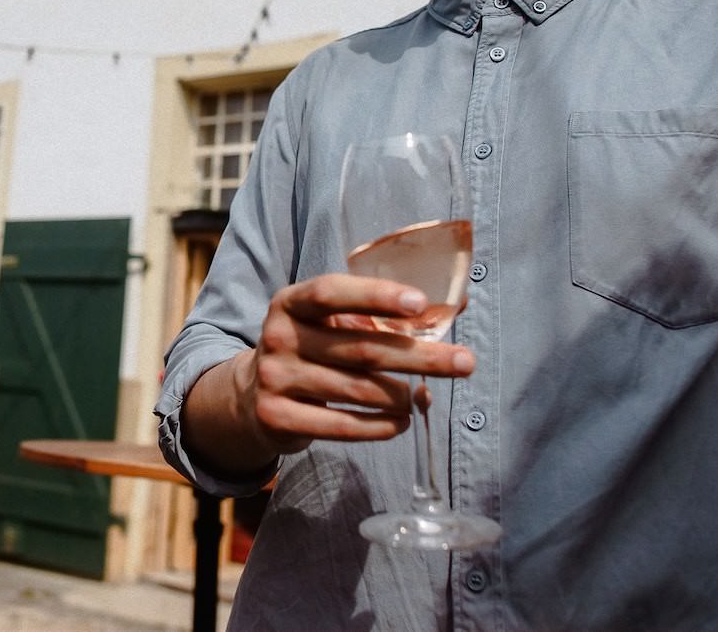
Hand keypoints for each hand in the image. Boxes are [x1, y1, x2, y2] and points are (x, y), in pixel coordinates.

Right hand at [243, 273, 475, 452]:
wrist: (252, 397)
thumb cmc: (310, 351)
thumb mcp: (325, 325)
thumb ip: (373, 317)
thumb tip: (454, 307)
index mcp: (290, 302)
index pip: (331, 292)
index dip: (376, 295)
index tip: (421, 303)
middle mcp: (279, 337)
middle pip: (360, 347)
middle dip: (420, 357)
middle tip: (465, 362)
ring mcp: (275, 378)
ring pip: (357, 389)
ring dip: (401, 396)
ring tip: (421, 397)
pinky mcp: (277, 417)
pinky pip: (341, 425)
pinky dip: (380, 426)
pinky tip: (401, 422)